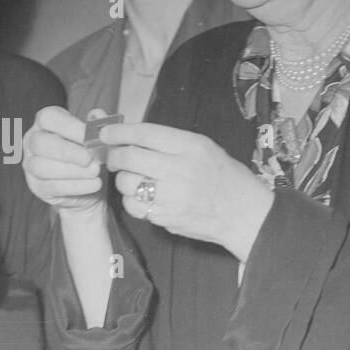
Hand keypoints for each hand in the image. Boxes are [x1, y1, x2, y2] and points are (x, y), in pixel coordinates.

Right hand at [22, 105, 105, 214]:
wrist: (88, 182)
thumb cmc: (89, 152)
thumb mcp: (94, 135)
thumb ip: (97, 124)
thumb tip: (97, 114)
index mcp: (45, 123)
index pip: (47, 118)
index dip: (69, 126)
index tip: (91, 136)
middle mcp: (32, 141)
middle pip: (40, 143)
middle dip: (67, 151)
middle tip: (90, 158)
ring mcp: (31, 165)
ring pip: (41, 167)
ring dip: (72, 170)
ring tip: (95, 171)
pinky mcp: (37, 187)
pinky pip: (51, 187)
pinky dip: (76, 186)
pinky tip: (94, 184)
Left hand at [103, 122, 274, 262]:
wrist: (243, 213)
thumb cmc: (223, 176)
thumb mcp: (204, 148)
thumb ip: (169, 141)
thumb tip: (129, 135)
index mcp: (191, 146)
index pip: (145, 133)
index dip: (119, 132)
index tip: (106, 132)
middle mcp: (180, 169)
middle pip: (129, 157)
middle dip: (114, 156)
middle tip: (114, 158)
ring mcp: (172, 196)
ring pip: (127, 183)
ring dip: (123, 180)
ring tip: (134, 179)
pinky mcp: (166, 217)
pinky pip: (133, 206)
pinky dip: (131, 200)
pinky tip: (143, 197)